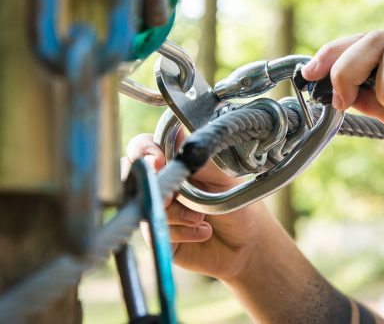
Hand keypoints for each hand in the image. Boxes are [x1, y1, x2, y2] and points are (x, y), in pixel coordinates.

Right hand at [125, 133, 277, 280]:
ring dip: (176, 212)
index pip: (146, 146)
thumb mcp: (224, 179)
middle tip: (170, 196)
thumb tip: (178, 143)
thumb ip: (200, 161)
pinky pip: (154, 229)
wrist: (246, 244)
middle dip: (151, 183)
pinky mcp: (157, 233)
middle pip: (133, 173)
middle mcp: (164, 182)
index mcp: (177, 161)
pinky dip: (181, 231)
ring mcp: (158, 207)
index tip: (157, 160)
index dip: (144, 150)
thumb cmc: (238, 205)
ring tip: (201, 217)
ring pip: (146, 203)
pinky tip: (202, 232)